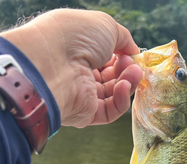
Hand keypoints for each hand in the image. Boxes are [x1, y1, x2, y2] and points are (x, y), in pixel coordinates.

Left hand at [0, 9, 142, 127]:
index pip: (106, 58)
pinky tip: (124, 86)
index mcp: (78, 51)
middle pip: (112, 77)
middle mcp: (79, 73)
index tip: (131, 53)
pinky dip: (121, 99)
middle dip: (127, 69)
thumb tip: (134, 51)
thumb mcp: (105, 26)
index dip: (123, 56)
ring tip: (134, 73)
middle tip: (134, 64)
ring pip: (114, 93)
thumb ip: (123, 38)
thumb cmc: (74, 36)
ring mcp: (82, 94)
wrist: (52, 61)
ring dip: (128, 83)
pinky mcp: (85, 113)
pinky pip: (110, 111)